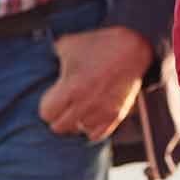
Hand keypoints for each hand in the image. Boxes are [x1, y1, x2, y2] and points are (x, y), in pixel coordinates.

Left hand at [37, 26, 154, 142]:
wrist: (133, 48)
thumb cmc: (99, 44)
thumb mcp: (69, 44)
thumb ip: (53, 54)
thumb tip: (46, 58)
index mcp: (71, 87)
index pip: (46, 114)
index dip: (47, 106)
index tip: (52, 98)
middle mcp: (86, 103)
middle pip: (59, 127)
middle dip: (58, 116)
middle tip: (64, 106)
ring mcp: (102, 111)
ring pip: (79, 130)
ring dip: (76, 122)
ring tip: (79, 109)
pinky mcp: (116, 115)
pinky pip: (97, 135)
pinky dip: (91, 128)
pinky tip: (91, 116)